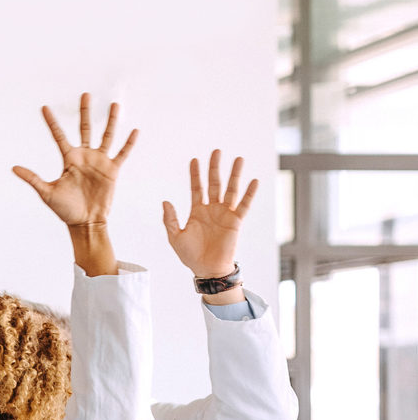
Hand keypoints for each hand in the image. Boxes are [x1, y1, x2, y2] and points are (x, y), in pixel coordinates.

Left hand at [12, 93, 137, 226]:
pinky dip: (128, 143)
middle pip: (84, 128)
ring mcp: (99, 162)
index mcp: (68, 159)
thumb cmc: (65, 209)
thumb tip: (13, 168)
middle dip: (84, 112)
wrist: (84, 222)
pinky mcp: (112, 170)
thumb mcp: (46, 192)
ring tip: (114, 105)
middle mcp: (84, 156)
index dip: (51, 122)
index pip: (58, 136)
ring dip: (111, 121)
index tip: (43, 107)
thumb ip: (32, 178)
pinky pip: (122, 153)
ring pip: (106, 136)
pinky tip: (134, 130)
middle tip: (85, 94)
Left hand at [164, 150, 256, 301]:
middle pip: (214, 183)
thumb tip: (165, 201)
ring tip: (238, 159)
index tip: (194, 159)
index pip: (196, 187)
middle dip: (215, 167)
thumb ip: (170, 219)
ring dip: (234, 175)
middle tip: (217, 151)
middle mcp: (212, 209)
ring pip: (230, 190)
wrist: (206, 269)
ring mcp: (225, 214)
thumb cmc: (190, 255)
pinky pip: (244, 205)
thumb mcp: (174, 236)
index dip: (195, 174)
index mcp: (197, 211)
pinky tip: (253, 181)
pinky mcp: (236, 221)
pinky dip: (250, 193)